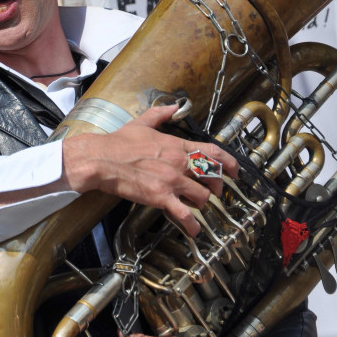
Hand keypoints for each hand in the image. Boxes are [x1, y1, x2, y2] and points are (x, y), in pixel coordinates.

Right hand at [63, 104, 237, 235]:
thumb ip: (160, 114)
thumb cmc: (119, 143)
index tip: (234, 171)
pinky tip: (193, 230)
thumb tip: (172, 106)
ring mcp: (172, 180)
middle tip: (214, 192)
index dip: (229, 163)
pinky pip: (184, 214)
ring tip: (197, 207)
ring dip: (203, 203)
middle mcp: (179, 162)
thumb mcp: (142, 123)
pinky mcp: (161, 197)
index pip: (213, 152)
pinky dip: (192, 224)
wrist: (102, 159)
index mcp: (177, 145)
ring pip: (202, 196)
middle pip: (212, 176)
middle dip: (217, 186)